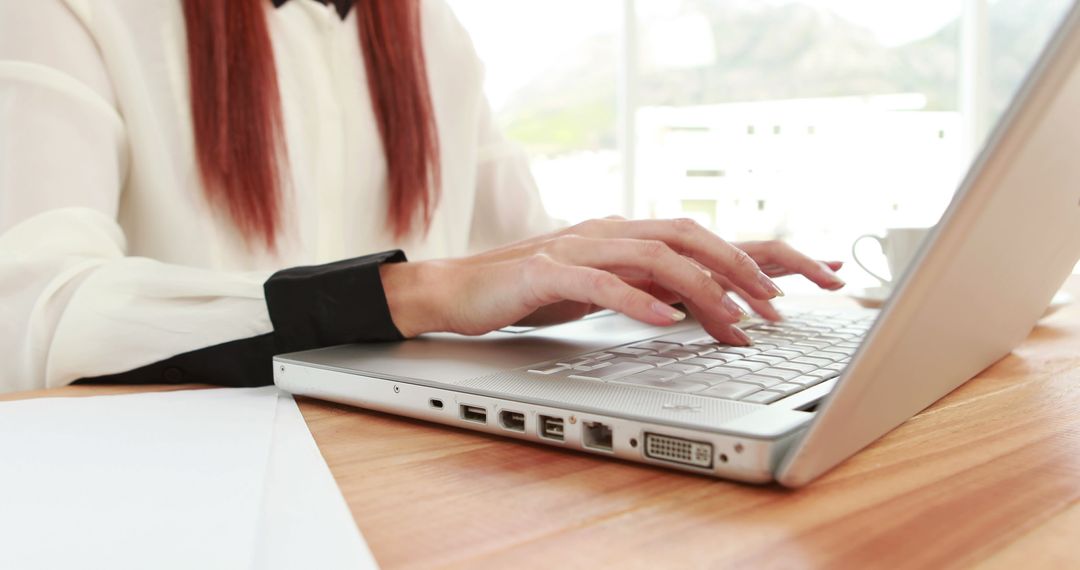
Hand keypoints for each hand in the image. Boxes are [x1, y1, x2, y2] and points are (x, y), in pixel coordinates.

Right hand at [379, 218, 844, 345]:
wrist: (460, 288)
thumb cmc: (532, 290)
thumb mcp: (606, 290)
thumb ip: (650, 289)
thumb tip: (709, 308)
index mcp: (629, 237)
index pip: (707, 237)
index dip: (765, 254)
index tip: (818, 277)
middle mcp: (612, 232)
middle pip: (692, 236)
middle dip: (744, 269)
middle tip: (781, 308)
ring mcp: (580, 247)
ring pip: (655, 256)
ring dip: (702, 288)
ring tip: (735, 321)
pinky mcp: (547, 271)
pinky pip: (600, 282)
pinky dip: (636, 301)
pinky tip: (663, 323)